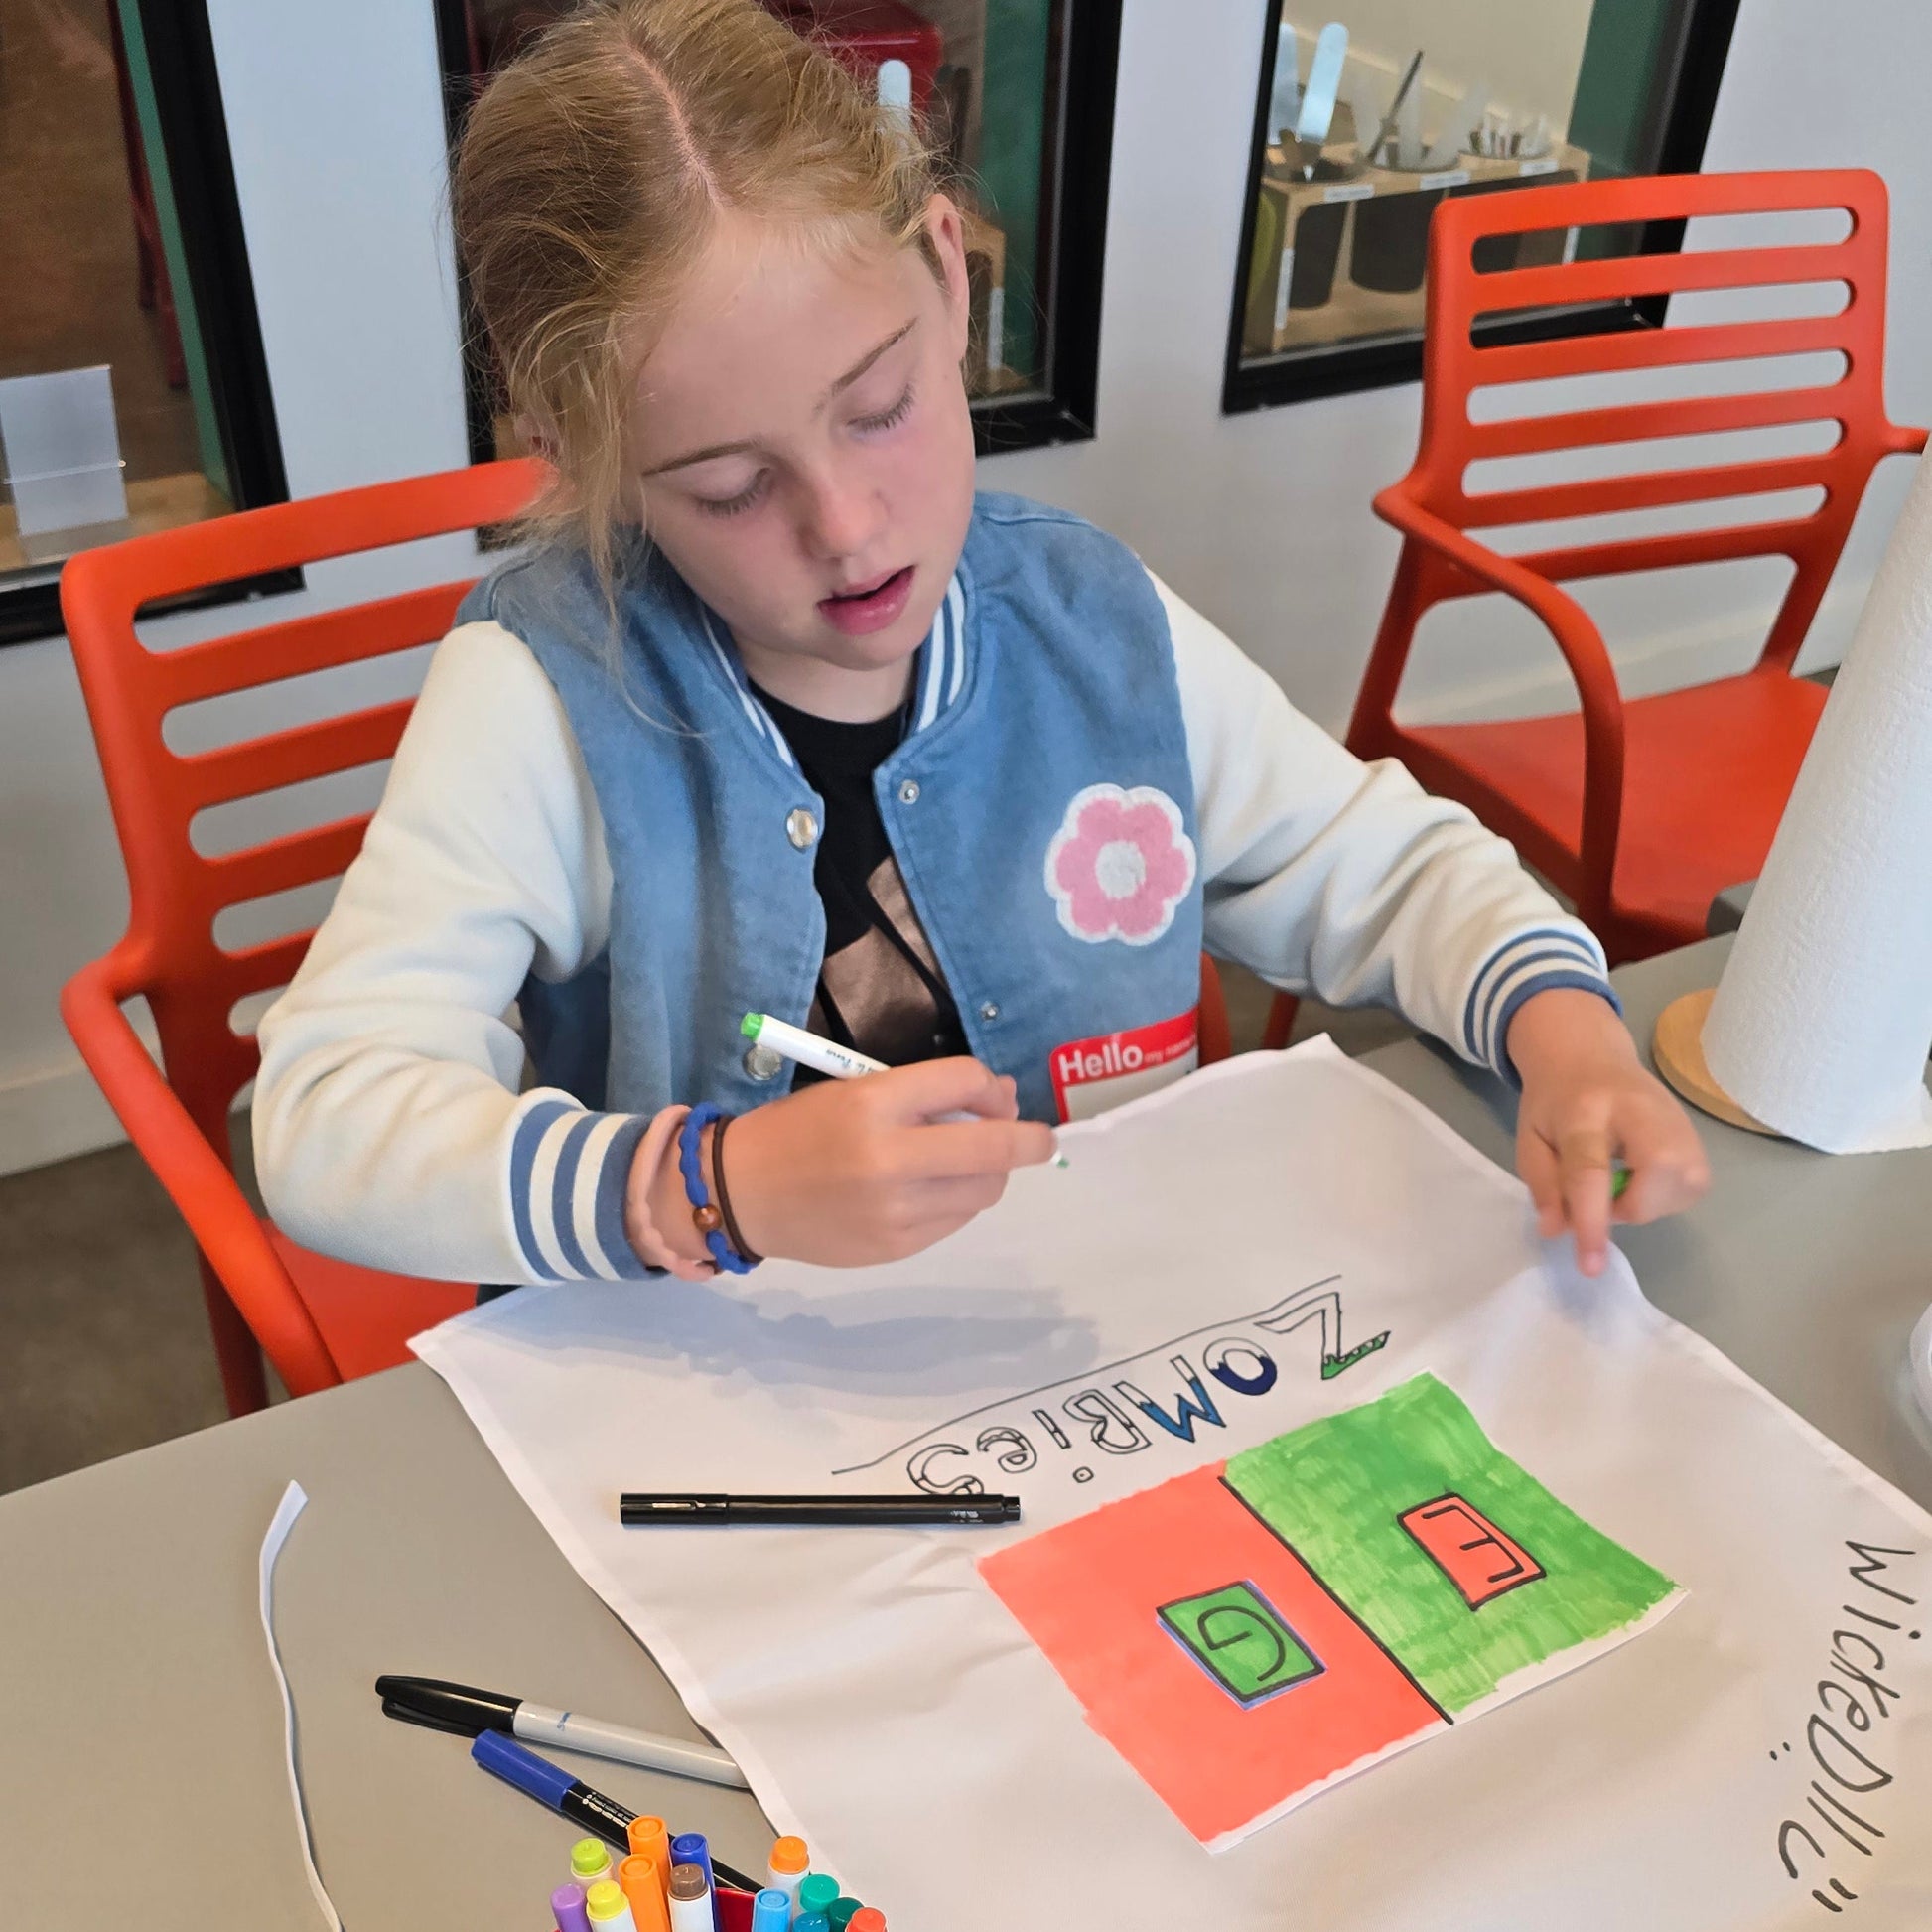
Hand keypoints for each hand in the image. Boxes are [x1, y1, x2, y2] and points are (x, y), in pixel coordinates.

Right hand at [638, 1059, 1058, 1269]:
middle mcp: (888, 1159)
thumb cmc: (798, 1131)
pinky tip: (936, 1189)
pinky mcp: (896, 1247)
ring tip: (970, 1161)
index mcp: (872, 1105)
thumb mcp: (853, 1093)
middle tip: (1041, 1139)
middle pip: (992, 1146)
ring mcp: (895, 1210)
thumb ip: (924, 1095)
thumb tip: (1001, 1099)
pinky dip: (960, 1200)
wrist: (742, 1194)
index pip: (964, 1081)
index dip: (991, 1086)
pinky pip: (955, 1219)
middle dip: (1031, 1140)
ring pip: (983, 1189)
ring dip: (992, 1171)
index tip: (996, 1094)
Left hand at [1505, 988, 1710, 1276]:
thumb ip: (1543, 1185)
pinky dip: (1666, 1196)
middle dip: (1635, 1207)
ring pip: (1686, 1184)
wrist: (1589, 1054)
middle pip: (1661, 1170)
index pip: (1591, 1170)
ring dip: (1650, 1203)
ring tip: (1623, 1182)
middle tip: (1606, 1199)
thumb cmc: (1555, 1100)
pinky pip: (1693, 1185)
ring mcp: (1677, 1118)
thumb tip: (1558, 1231)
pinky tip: (1644, 1178)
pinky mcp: (1696, 1133)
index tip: (1590, 1266)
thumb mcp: (1530, 1138)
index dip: (1592, 1221)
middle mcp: (1641, 1109)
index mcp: (1585, 1110)